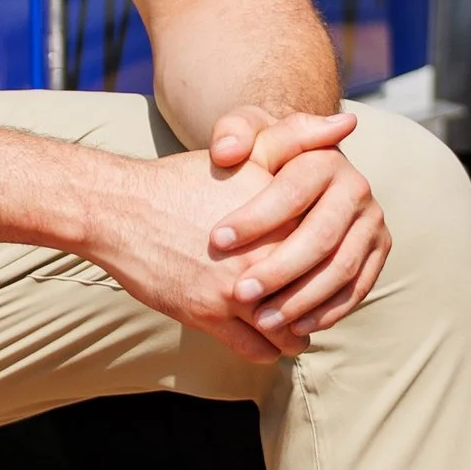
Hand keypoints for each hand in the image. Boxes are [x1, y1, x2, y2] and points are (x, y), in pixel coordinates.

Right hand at [80, 137, 388, 361]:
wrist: (122, 209)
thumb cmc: (184, 181)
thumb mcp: (247, 154)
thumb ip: (300, 138)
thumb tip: (347, 121)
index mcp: (283, 217)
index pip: (331, 253)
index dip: (334, 263)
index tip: (332, 267)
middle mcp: (265, 255)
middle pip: (312, 295)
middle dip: (316, 304)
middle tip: (317, 306)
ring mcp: (236, 289)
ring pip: (287, 328)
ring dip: (293, 331)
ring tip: (295, 328)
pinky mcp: (209, 315)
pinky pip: (257, 348)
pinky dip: (267, 348)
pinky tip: (266, 338)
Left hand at [204, 109, 388, 343]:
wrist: (298, 170)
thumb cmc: (261, 155)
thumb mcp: (245, 132)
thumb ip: (232, 133)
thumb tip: (228, 152)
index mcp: (327, 158)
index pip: (292, 192)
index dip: (255, 218)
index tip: (216, 241)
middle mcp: (358, 189)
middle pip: (320, 236)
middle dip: (278, 269)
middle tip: (239, 293)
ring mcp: (372, 223)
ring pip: (342, 268)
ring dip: (302, 299)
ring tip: (262, 320)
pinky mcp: (378, 252)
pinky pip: (358, 288)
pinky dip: (328, 311)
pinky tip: (294, 326)